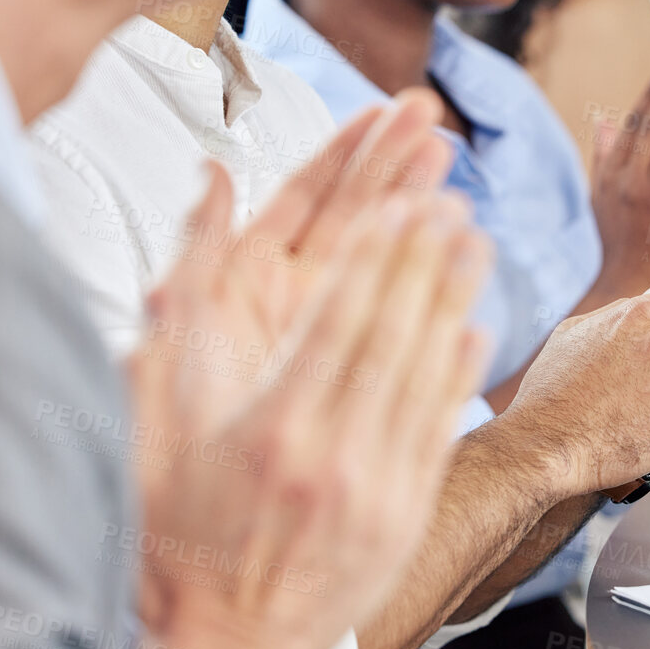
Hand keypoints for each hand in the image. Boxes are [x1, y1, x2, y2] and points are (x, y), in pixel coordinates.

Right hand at [127, 103, 488, 648]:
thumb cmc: (173, 549)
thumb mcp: (147, 445)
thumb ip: (170, 348)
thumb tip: (181, 277)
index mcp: (271, 435)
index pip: (337, 324)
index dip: (374, 258)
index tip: (398, 204)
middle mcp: (334, 459)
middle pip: (392, 337)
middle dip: (421, 260)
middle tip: (447, 198)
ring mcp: (379, 491)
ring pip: (427, 376)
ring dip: (454, 301)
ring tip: (474, 241)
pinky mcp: (405, 518)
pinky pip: (441, 431)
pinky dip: (460, 375)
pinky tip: (475, 328)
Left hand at [134, 87, 459, 421]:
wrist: (215, 538)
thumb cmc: (188, 441)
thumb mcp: (182, 332)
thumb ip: (198, 251)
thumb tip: (212, 171)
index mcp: (253, 280)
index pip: (308, 197)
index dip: (346, 151)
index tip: (386, 110)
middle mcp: (298, 302)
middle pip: (355, 216)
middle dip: (394, 162)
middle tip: (431, 116)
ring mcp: (337, 341)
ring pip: (387, 261)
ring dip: (422, 211)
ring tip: (455, 169)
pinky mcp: (371, 382)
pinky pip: (411, 326)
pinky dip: (439, 293)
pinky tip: (467, 258)